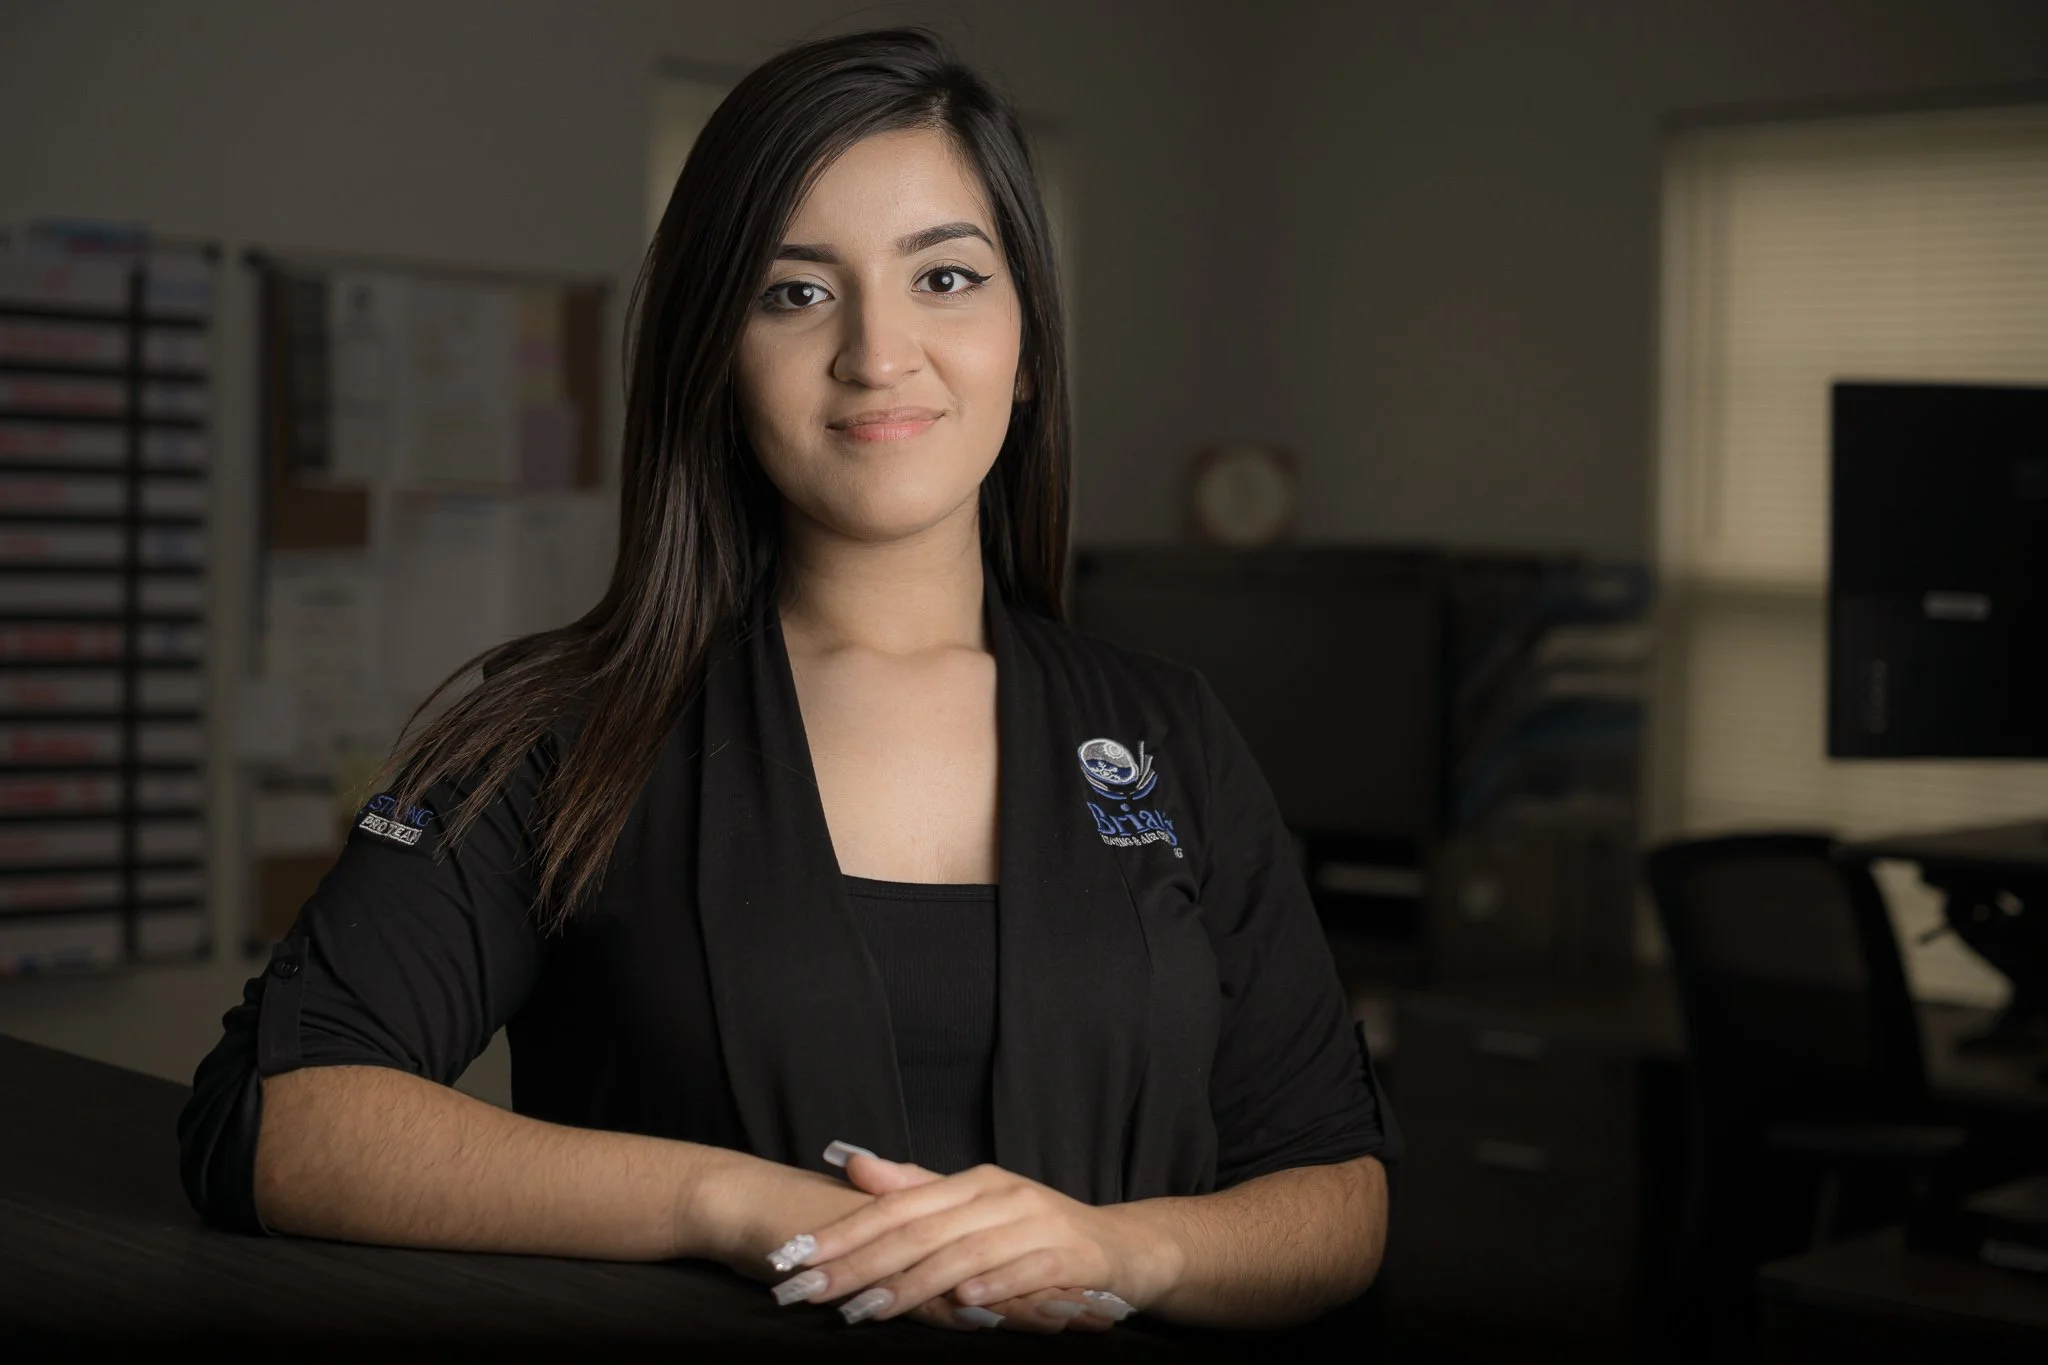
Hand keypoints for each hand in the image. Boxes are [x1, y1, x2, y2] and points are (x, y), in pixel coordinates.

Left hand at [837, 1152, 1122, 1333]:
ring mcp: (1038, 1223)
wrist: (1126, 1248)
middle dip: (861, 1263)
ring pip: (966, 1254)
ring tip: (868, 1307)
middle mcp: (1002, 1195)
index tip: (797, 1256)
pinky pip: (1029, 1270)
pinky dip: (997, 1285)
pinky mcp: (1072, 1254)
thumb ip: (918, 1188)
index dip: (845, 1231)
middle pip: (921, 1231)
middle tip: (812, 1290)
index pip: (897, 1207)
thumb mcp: (976, 1205)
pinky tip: (966, 1302)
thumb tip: (855, 1165)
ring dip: (914, 1284)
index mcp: (973, 1182)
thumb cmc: (1040, 1231)